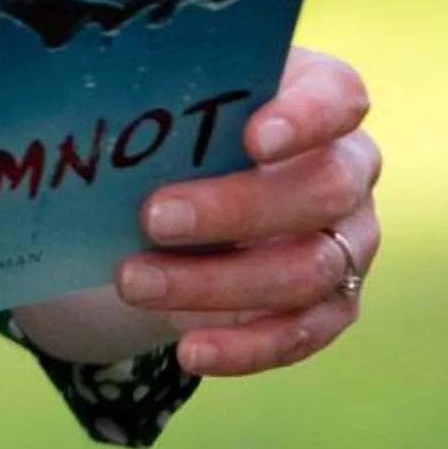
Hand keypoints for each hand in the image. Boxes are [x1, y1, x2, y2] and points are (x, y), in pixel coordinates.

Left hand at [107, 44, 380, 378]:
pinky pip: (300, 333)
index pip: (338, 97)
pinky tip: (191, 351)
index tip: (254, 138)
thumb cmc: (195, 130)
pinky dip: (244, 347)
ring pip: (305, 270)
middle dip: (235, 209)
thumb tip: (97, 112)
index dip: (305, 118)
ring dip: (215, 284)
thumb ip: (166, 101)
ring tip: (134, 282)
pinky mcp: (334, 305)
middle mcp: (350, 171)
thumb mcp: (185, 103)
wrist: (205, 191)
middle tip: (152, 216)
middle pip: (321, 192)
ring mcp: (348, 242)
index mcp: (325, 101)